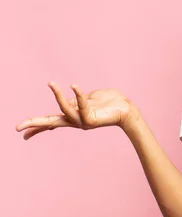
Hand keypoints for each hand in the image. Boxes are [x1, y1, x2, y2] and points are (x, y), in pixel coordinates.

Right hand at [15, 82, 140, 139]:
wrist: (127, 109)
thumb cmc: (110, 102)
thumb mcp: (89, 98)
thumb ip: (77, 99)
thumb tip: (67, 99)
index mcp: (74, 116)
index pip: (51, 122)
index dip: (37, 127)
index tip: (22, 133)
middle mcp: (76, 121)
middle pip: (51, 123)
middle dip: (35, 125)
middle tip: (17, 128)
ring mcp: (83, 122)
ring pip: (65, 110)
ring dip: (57, 96)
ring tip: (51, 83)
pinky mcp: (92, 120)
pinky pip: (82, 106)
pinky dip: (78, 95)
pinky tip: (74, 85)